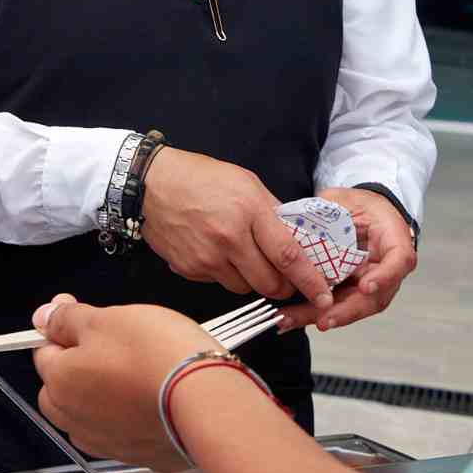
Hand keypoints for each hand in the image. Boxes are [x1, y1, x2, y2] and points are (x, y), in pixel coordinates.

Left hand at [31, 295, 211, 469]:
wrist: (208, 400)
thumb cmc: (158, 357)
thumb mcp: (105, 318)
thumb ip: (67, 318)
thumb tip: (44, 315)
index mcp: (59, 382)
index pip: (44, 350)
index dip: (63, 329)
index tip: (82, 316)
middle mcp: (76, 419)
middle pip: (62, 386)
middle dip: (78, 364)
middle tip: (112, 342)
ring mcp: (108, 441)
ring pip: (91, 411)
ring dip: (103, 391)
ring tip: (136, 369)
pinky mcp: (139, 453)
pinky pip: (123, 429)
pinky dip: (130, 413)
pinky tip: (151, 394)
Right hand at [142, 148, 332, 310]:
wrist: (149, 183)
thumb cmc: (199, 177)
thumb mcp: (245, 181)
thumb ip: (273, 211)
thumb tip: (298, 238)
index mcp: (249, 211)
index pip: (289, 256)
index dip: (310, 281)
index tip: (324, 296)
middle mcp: (229, 239)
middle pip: (270, 283)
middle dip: (282, 285)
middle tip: (283, 275)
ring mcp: (207, 257)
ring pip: (245, 288)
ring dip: (251, 279)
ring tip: (241, 254)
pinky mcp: (189, 269)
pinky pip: (219, 283)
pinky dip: (224, 274)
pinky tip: (215, 251)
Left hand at [279, 187, 416, 331]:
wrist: (363, 213)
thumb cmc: (360, 205)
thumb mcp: (349, 199)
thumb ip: (333, 209)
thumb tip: (302, 218)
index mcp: (394, 242)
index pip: (397, 262)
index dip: (383, 277)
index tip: (366, 287)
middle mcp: (386, 269)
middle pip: (373, 298)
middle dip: (345, 311)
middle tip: (323, 320)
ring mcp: (369, 283)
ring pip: (351, 307)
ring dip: (321, 316)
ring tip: (292, 321)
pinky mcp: (350, 290)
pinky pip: (334, 304)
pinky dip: (312, 311)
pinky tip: (289, 317)